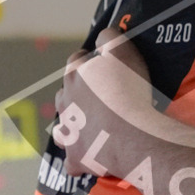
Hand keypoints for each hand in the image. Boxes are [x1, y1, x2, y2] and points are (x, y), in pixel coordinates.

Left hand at [54, 29, 154, 179]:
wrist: (131, 134)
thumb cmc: (129, 89)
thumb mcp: (123, 49)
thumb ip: (110, 37)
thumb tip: (104, 34)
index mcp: (75, 75)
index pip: (76, 60)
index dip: (89, 60)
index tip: (101, 64)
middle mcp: (65, 102)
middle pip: (65, 94)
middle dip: (78, 94)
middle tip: (100, 98)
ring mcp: (69, 132)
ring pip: (63, 128)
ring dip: (73, 127)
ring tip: (91, 128)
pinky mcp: (75, 158)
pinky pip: (73, 160)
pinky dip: (80, 158)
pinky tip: (92, 156)